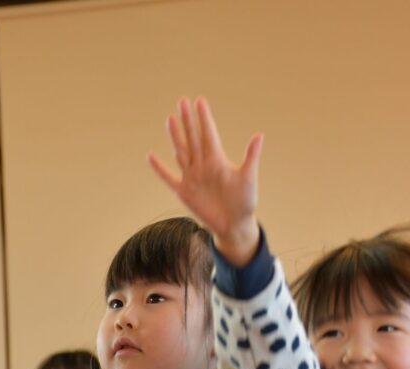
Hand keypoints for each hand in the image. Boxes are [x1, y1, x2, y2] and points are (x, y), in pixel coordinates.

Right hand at [149, 97, 262, 265]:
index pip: (208, 134)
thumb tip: (259, 135)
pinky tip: (151, 156)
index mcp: (217, 161)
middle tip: (182, 101)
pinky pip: (168, 178)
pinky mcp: (184, 192)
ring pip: (181, 152)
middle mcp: (203, 166)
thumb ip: (251, 157)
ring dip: (175, 136)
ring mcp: (192, 177)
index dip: (204, 119)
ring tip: (170, 119)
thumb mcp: (249, 178)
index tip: (199, 101)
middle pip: (193, 138)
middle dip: (188, 120)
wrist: (234, 225)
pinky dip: (159, 169)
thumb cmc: (245, 202)